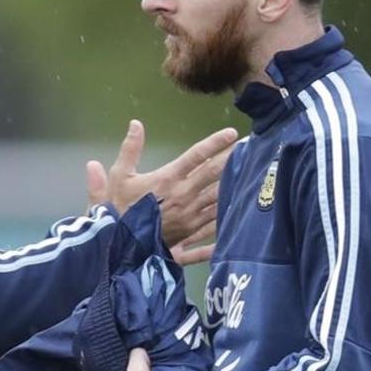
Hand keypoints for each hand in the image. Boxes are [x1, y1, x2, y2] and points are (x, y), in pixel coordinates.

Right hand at [87, 121, 236, 247]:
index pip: (195, 156)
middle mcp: (183, 194)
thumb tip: (136, 123)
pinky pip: (216, 220)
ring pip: (219, 195)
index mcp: (167, 178)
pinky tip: (244, 206)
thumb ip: (130, 149)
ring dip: (235, 182)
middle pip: (214, 173)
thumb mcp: (119, 176)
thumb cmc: (119, 209)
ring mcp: (191, 215)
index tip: (231, 132)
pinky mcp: (193, 232)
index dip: (214, 143)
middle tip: (250, 147)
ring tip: (252, 171)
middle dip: (232, 158)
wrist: (119, 247)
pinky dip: (230, 211)